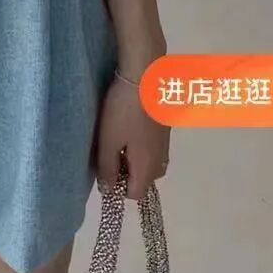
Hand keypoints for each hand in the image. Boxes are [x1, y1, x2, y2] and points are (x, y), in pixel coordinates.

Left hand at [95, 74, 169, 199]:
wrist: (144, 78)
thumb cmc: (123, 112)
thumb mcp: (108, 142)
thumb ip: (107, 168)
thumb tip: (108, 191)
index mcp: (148, 166)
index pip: (136, 194)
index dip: (119, 189)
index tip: (107, 172)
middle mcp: (161, 159)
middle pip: (146, 181)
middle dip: (128, 176)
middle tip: (111, 157)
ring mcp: (165, 144)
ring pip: (151, 165)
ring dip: (135, 162)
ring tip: (118, 144)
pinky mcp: (165, 130)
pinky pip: (154, 150)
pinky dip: (141, 149)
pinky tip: (129, 131)